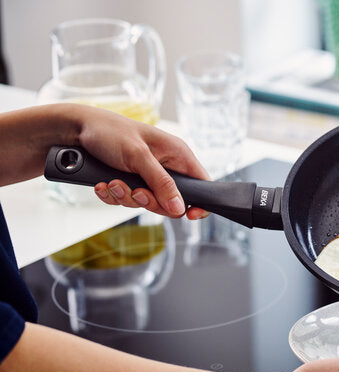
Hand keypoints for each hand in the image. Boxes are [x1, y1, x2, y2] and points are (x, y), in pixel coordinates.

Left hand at [76, 105, 209, 218]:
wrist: (77, 129)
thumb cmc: (110, 131)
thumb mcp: (138, 156)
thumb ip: (161, 183)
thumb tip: (180, 208)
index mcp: (177, 155)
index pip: (202, 184)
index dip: (199, 203)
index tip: (189, 215)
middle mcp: (166, 167)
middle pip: (173, 201)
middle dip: (150, 201)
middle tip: (135, 191)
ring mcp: (149, 176)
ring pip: (149, 204)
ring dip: (127, 197)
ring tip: (113, 182)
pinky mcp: (132, 182)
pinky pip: (130, 201)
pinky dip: (115, 196)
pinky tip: (105, 184)